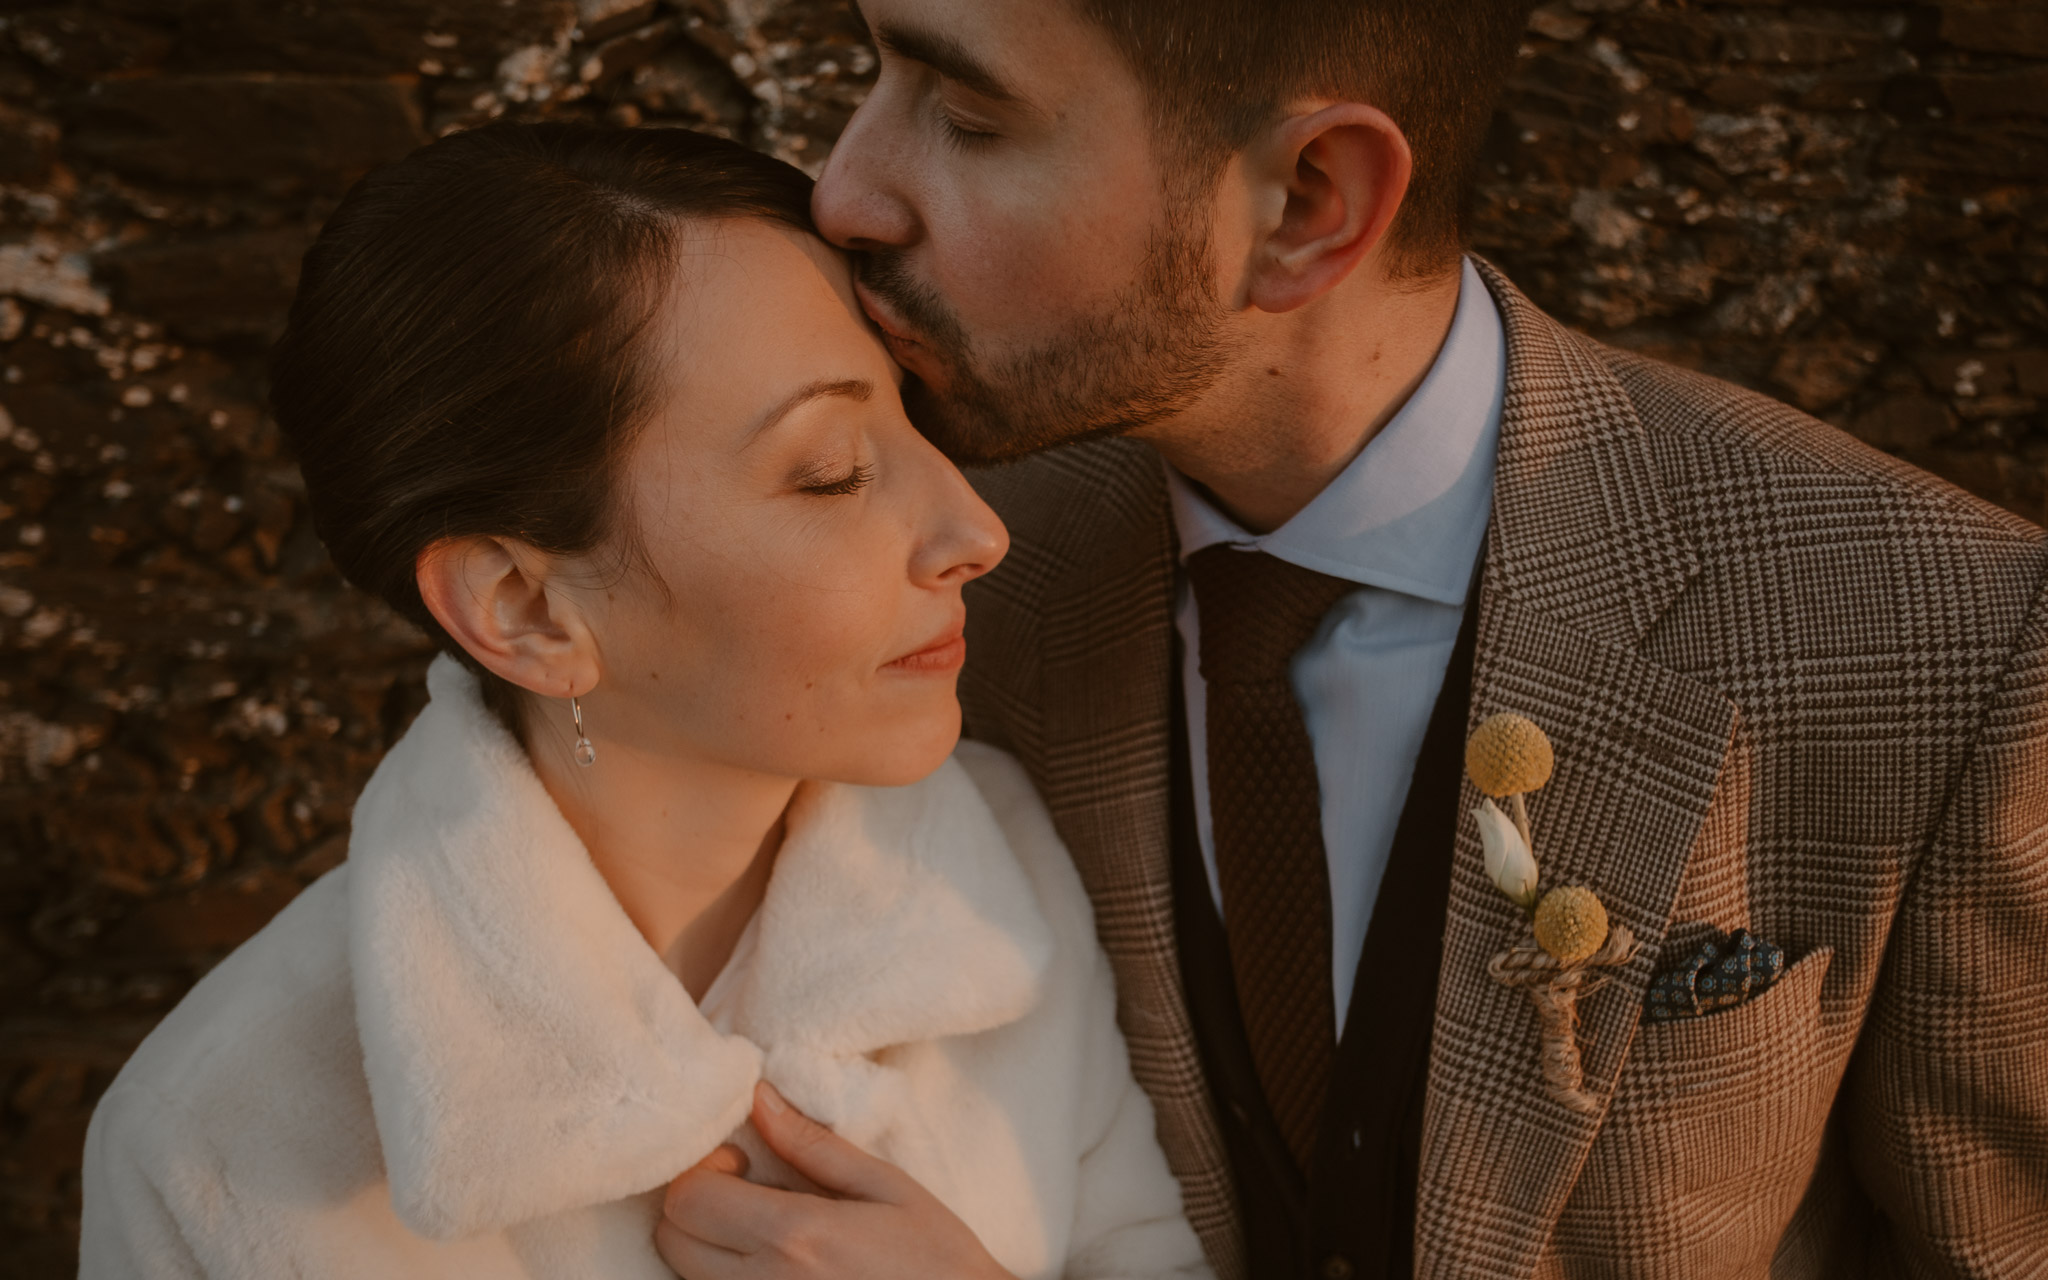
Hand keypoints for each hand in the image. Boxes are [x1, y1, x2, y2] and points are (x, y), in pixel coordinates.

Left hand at [656, 1081, 1014, 1279]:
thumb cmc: (936, 1258)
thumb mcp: (888, 1188)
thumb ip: (814, 1146)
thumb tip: (759, 1098)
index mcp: (794, 1237)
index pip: (688, 1197)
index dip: (702, 1170)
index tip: (741, 1163)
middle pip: (672, 1238)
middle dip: (696, 1204)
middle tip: (748, 1193)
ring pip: (685, 1273)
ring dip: (707, 1245)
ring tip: (765, 1230)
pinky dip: (725, 1275)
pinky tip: (774, 1262)